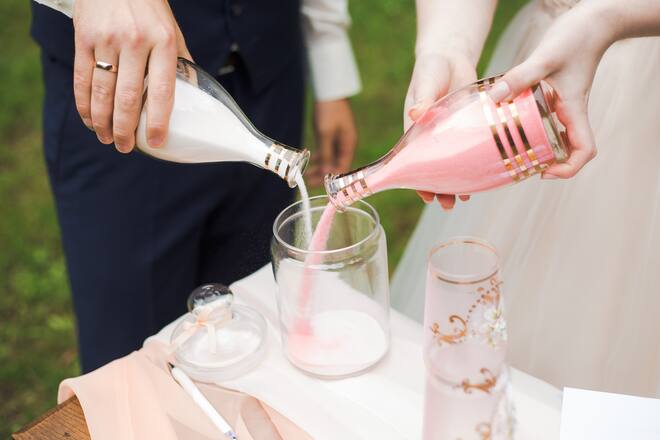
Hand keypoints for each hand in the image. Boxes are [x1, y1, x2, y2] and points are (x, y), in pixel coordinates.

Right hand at [72, 0, 191, 152]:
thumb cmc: (150, 8)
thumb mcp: (172, 31)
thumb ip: (180, 63)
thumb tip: (194, 95)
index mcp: (163, 43)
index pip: (162, 91)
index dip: (158, 121)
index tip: (157, 142)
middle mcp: (135, 42)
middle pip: (128, 97)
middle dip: (125, 129)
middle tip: (125, 148)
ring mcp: (107, 39)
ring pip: (102, 91)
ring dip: (102, 121)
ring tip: (106, 139)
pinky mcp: (83, 37)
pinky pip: (82, 78)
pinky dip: (84, 103)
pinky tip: (89, 119)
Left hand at [307, 99, 357, 186]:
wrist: (329, 91)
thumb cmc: (329, 110)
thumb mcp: (325, 134)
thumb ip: (325, 154)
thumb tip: (325, 173)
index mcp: (349, 145)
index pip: (342, 168)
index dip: (331, 179)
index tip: (319, 185)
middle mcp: (346, 144)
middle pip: (336, 165)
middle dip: (323, 174)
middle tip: (309, 181)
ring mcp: (340, 139)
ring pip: (331, 158)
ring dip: (320, 166)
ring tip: (307, 173)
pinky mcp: (333, 134)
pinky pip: (327, 150)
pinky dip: (320, 156)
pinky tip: (311, 159)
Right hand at [404, 51, 475, 208]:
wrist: (451, 57)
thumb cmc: (432, 68)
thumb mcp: (426, 81)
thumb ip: (423, 97)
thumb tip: (416, 113)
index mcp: (416, 131)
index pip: (413, 162)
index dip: (417, 180)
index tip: (425, 195)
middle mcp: (433, 138)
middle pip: (433, 170)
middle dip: (439, 188)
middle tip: (447, 204)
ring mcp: (452, 136)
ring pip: (453, 165)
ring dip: (457, 182)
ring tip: (463, 198)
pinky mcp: (469, 129)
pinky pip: (472, 151)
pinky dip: (476, 164)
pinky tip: (484, 178)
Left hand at [488, 2, 615, 178]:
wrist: (591, 22)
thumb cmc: (576, 38)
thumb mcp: (545, 57)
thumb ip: (521, 77)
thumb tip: (494, 98)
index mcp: (575, 110)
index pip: (585, 150)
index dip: (569, 169)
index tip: (546, 173)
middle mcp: (571, 112)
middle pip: (569, 151)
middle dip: (549, 164)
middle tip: (521, 166)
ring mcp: (564, 106)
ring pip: (557, 138)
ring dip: (540, 148)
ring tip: (512, 152)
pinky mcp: (556, 97)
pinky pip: (546, 120)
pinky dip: (531, 128)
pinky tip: (509, 122)